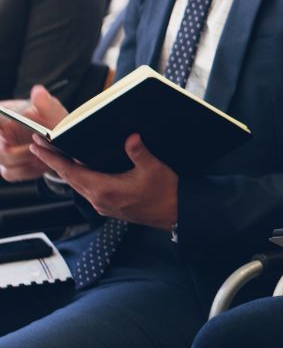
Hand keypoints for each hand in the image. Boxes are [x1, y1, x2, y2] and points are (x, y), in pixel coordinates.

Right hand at [0, 87, 69, 181]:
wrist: (58, 138)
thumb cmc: (51, 120)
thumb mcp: (52, 111)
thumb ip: (45, 103)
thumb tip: (38, 92)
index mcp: (2, 116)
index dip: (2, 130)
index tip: (8, 138)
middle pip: (2, 150)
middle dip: (22, 151)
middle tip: (39, 145)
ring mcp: (0, 152)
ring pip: (7, 162)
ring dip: (29, 159)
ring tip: (44, 151)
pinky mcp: (6, 168)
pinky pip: (14, 172)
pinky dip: (30, 169)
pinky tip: (40, 160)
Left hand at [30, 133, 177, 228]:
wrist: (174, 214)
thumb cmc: (165, 194)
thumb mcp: (154, 168)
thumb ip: (139, 152)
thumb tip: (130, 137)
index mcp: (105, 190)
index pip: (70, 171)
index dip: (52, 158)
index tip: (38, 146)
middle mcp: (99, 199)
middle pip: (68, 178)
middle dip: (53, 161)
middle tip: (40, 145)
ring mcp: (102, 204)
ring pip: (76, 185)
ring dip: (64, 170)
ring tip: (56, 156)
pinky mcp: (108, 206)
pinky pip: (86, 190)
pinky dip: (78, 177)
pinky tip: (80, 170)